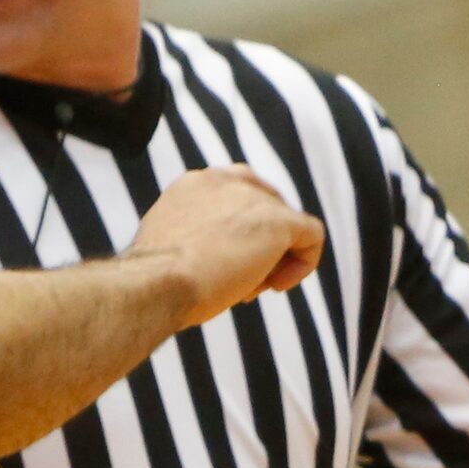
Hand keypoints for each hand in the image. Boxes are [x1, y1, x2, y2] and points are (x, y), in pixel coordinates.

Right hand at [127, 165, 324, 328]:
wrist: (157, 283)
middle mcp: (225, 180)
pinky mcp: (278, 221)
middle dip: (259, 246)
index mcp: (196, 185)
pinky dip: (303, 262)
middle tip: (242, 282)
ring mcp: (254, 198)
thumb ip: (197, 239)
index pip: (236, 199)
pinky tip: (279, 286)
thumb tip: (219, 257)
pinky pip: (312, 235)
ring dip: (275, 258)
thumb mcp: (172, 248)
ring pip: (286, 224)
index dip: (239, 234)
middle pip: (264, 208)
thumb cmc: (156, 279)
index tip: (226, 265)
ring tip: (252, 287)